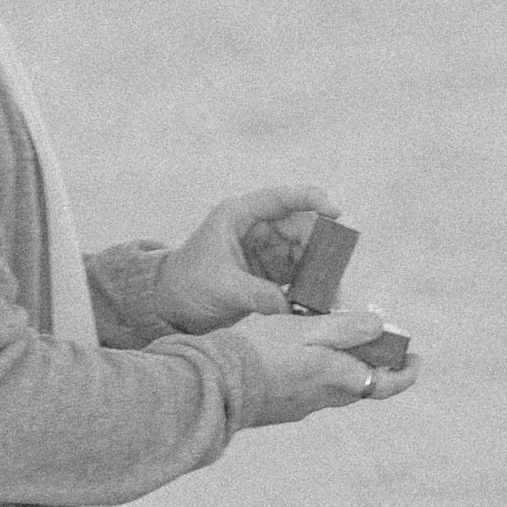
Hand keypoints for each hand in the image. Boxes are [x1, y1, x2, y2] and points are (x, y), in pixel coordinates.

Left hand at [152, 184, 336, 335]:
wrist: (172, 306)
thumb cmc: (188, 285)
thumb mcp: (222, 287)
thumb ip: (258, 294)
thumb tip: (292, 307)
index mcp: (238, 216)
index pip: (280, 199)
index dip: (309, 199)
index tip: (335, 211)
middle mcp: (258, 228)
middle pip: (301, 229)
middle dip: (321, 251)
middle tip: (333, 276)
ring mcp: (267, 249)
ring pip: (306, 253)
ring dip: (321, 273)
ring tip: (330, 298)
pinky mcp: (272, 272)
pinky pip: (301, 274)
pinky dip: (311, 287)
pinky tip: (319, 303)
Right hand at [233, 310, 419, 427]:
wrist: (211, 386)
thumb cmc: (260, 351)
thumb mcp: (306, 329)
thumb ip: (346, 328)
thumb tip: (380, 327)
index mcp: (336, 379)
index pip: (385, 385)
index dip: (405, 374)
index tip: (416, 358)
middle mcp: (322, 399)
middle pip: (358, 383)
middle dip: (370, 361)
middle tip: (372, 337)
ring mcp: (298, 407)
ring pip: (331, 385)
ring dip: (339, 364)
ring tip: (330, 335)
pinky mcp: (276, 408)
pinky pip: (305, 389)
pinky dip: (313, 370)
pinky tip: (296, 350)